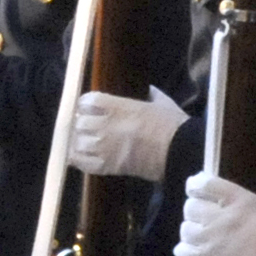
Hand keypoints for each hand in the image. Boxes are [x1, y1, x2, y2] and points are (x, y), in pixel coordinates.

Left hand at [69, 86, 187, 181]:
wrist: (179, 153)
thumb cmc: (173, 126)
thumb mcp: (161, 103)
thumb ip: (151, 94)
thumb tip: (148, 89)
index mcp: (118, 107)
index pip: (86, 102)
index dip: (84, 105)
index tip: (87, 108)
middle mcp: (106, 125)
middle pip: (78, 122)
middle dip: (80, 124)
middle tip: (86, 127)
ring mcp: (104, 147)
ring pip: (76, 142)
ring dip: (78, 141)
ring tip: (84, 142)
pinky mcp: (106, 166)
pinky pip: (81, 162)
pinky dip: (77, 159)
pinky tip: (80, 156)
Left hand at [176, 175, 255, 255]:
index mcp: (239, 199)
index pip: (205, 184)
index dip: (196, 185)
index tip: (195, 188)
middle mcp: (220, 215)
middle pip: (190, 207)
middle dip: (194, 211)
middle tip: (202, 217)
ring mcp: (212, 238)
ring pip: (185, 229)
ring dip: (190, 232)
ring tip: (198, 236)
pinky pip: (183, 253)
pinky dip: (184, 252)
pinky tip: (191, 254)